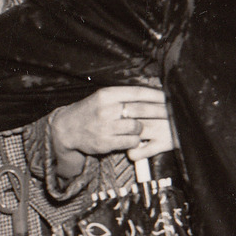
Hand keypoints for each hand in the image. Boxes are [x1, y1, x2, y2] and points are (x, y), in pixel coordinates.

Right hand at [47, 85, 169, 166]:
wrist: (67, 129)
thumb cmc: (90, 111)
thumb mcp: (103, 97)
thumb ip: (124, 96)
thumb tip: (151, 94)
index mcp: (107, 94)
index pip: (138, 92)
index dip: (156, 95)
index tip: (168, 97)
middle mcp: (106, 109)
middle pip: (141, 110)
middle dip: (158, 113)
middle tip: (168, 115)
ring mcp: (105, 127)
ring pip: (137, 127)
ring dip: (142, 129)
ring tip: (139, 128)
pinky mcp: (105, 142)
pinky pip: (131, 142)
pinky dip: (135, 141)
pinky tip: (132, 139)